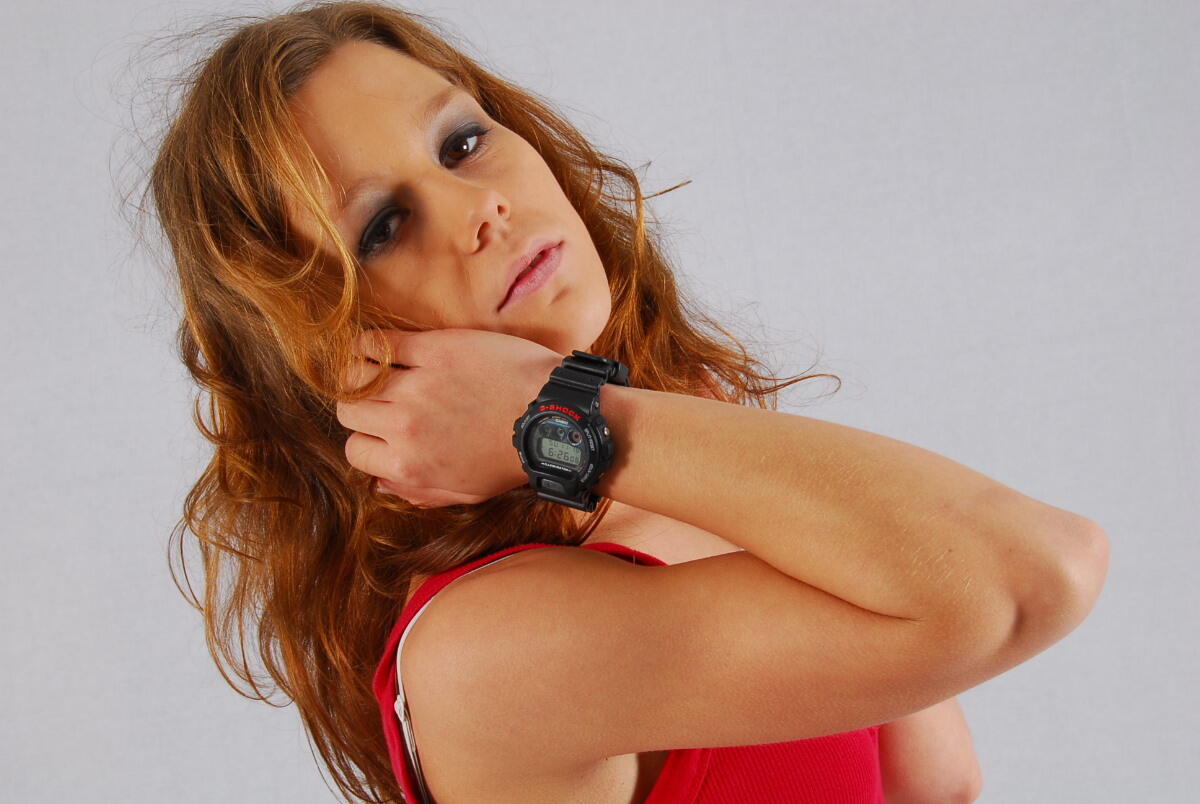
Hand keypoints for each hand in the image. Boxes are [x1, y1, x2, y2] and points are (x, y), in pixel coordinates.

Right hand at [336, 327, 563, 507]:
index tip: (380, 431)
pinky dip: (369, 344)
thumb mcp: (466, 492)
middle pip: (350, 411)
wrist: (551, 416)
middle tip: (381, 401)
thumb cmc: (512, 457)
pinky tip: (375, 347)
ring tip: (378, 373)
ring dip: (362, 374)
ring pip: (356, 376)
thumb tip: (381, 484)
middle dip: (362, 408)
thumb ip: (418, 491)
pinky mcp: (432, 350)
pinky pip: (379, 342)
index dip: (367, 441)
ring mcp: (416, 385)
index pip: (354, 450)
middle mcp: (403, 427)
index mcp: (408, 466)